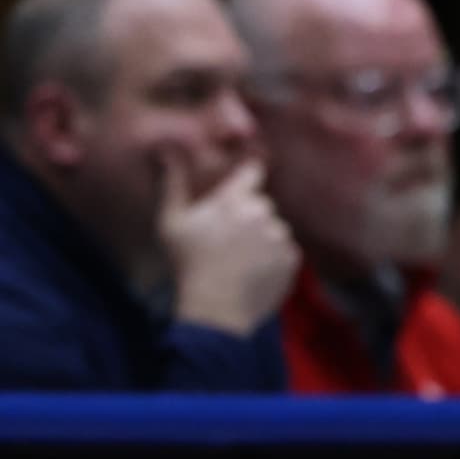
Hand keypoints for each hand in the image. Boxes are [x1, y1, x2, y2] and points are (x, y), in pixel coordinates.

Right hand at [158, 157, 296, 335]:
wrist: (217, 308)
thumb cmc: (189, 263)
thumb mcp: (172, 222)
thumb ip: (173, 183)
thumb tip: (167, 150)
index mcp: (234, 200)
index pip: (253, 172)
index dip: (247, 177)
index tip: (240, 185)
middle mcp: (263, 214)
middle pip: (261, 204)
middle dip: (247, 214)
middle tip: (226, 237)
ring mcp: (281, 237)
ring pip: (274, 227)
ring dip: (261, 236)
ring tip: (238, 258)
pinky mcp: (293, 259)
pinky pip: (285, 250)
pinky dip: (273, 256)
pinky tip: (251, 270)